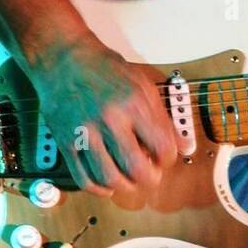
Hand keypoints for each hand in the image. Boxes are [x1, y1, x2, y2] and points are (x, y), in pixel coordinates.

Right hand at [26, 31, 177, 194]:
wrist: (64, 59)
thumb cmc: (105, 69)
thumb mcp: (142, 84)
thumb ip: (162, 117)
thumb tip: (183, 145)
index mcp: (134, 103)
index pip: (162, 147)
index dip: (167, 159)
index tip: (164, 158)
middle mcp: (110, 119)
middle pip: (136, 168)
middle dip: (149, 179)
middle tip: (150, 175)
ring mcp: (85, 132)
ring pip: (109, 178)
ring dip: (124, 186)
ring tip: (129, 180)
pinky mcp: (65, 141)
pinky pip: (83, 177)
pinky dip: (98, 188)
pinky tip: (106, 183)